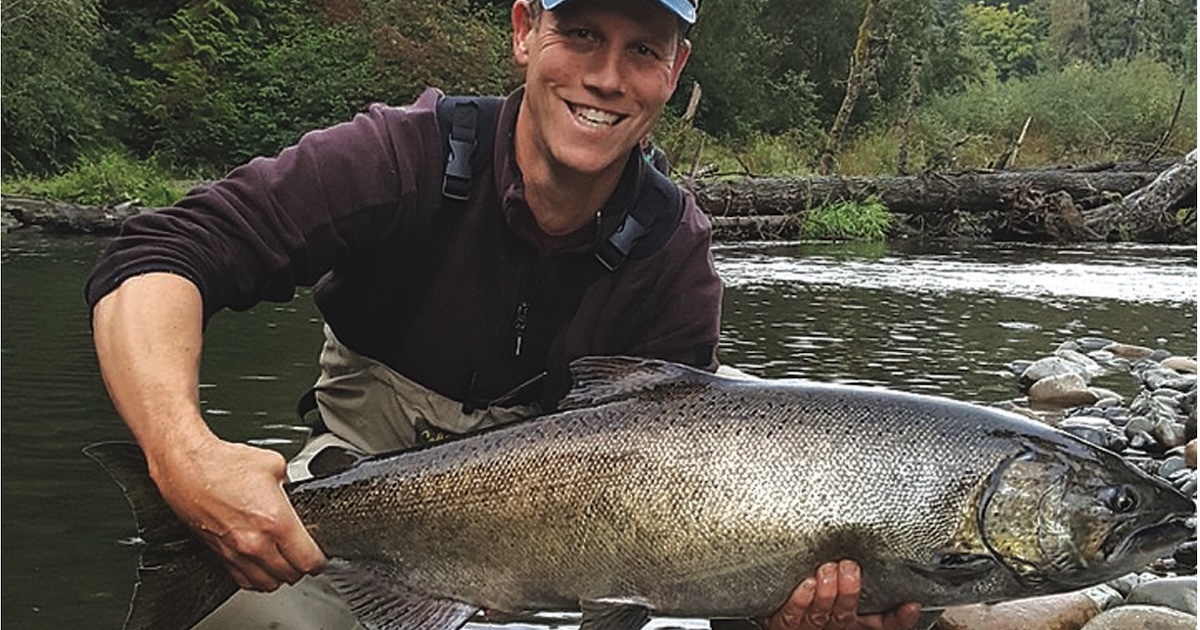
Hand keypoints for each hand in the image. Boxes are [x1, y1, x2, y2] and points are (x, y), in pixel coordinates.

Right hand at [148, 437, 326, 590]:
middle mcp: (256, 542)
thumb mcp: (274, 465)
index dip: (319, 561)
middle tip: (304, 556)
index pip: (308, 560)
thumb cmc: (224, 463)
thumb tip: (294, 491)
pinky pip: (244, 581)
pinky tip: (261, 566)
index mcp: (276, 521)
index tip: (320, 556)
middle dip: (301, 567)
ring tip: (284, 563)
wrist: (187, 468)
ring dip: (279, 576)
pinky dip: (256, 578)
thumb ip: (291, 482)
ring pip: (267, 583)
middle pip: (290, 575)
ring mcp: (236, 552)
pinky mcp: (220, 554)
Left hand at [761, 561, 919, 629]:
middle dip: (849, 592)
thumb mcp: (860, 611)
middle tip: (849, 566)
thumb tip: (911, 600)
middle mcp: (835, 627)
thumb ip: (882, 605)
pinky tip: (807, 584)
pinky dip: (800, 600)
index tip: (909, 605)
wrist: (790, 624)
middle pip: (845, 616)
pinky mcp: (785, 624)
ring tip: (828, 570)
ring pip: (820, 615)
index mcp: (854, 625)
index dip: (900, 619)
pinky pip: (791, 615)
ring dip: (826, 593)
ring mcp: (809, 627)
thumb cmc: (826, 611)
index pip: (884, 626)